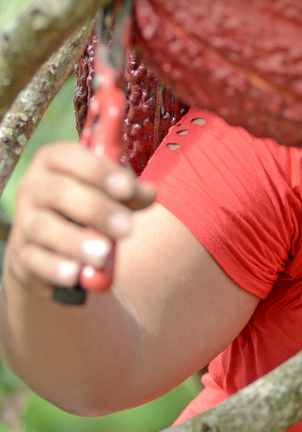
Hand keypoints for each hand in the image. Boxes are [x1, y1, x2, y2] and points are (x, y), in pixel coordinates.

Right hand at [5, 142, 155, 296]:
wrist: (54, 241)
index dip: (100, 171)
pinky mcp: (22, 252)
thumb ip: (130, 191)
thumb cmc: (89, 205)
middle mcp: (33, 186)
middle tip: (127, 228)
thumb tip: (149, 193)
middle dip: (96, 210)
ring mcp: (24, 220)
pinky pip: (34, 259)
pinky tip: (76, 273)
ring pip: (43, 227)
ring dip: (75, 241)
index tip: (128, 189)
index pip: (71, 157)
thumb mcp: (111, 192)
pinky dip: (55, 267)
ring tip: (104, 253)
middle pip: (58, 192)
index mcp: (55, 160)